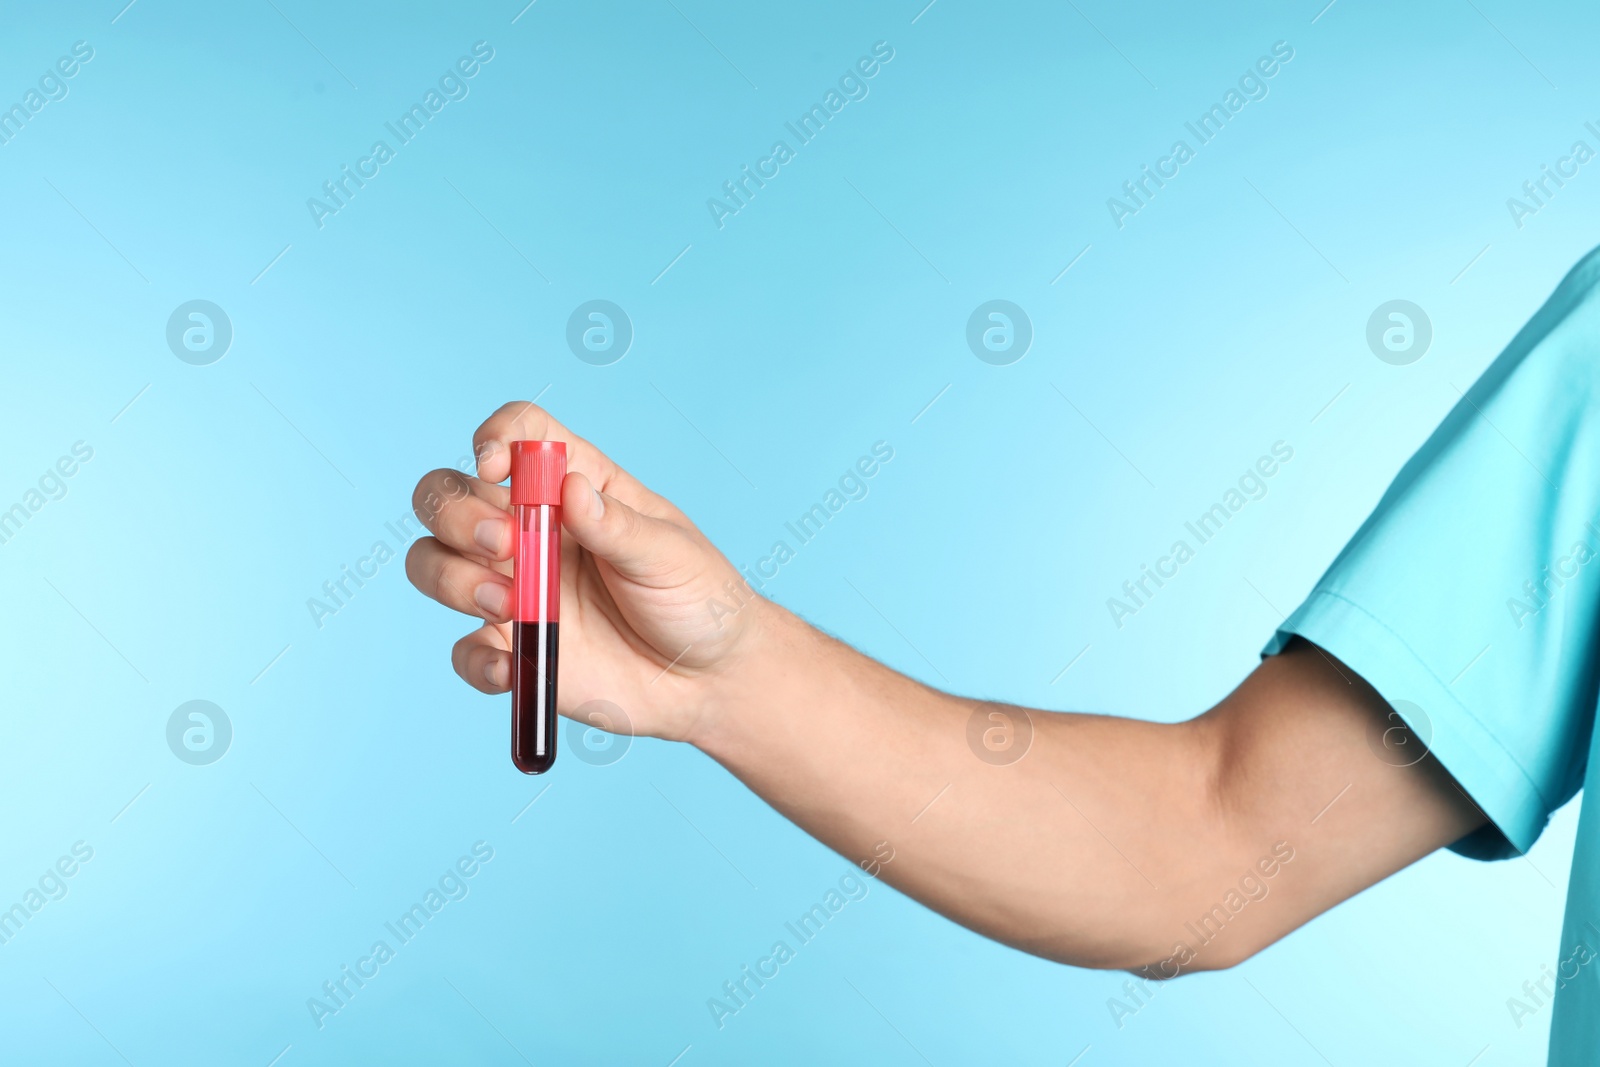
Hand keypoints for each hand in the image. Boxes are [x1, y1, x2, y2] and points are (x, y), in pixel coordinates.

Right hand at [405, 401, 769, 742]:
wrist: (708, 680)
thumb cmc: (697, 598)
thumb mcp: (671, 554)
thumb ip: (619, 525)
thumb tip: (572, 490)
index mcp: (574, 486)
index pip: (519, 435)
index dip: (496, 437)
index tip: (496, 466)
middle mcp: (529, 530)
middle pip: (448, 495)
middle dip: (456, 514)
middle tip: (503, 546)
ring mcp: (513, 588)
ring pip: (432, 563)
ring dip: (450, 578)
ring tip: (507, 604)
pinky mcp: (512, 647)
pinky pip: (463, 649)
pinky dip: (475, 658)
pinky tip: (510, 668)